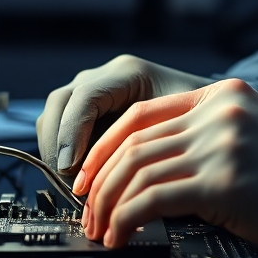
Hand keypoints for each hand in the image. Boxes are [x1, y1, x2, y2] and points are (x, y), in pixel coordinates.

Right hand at [36, 55, 208, 177]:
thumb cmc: (198, 115)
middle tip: (69, 180)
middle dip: (56, 143)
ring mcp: (91, 92)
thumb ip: (157, 144)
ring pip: (53, 116)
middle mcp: (104, 77)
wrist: (203, 107)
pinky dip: (62, 154)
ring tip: (74, 185)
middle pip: (60, 103)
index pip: (85, 96)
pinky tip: (80, 180)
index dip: (72, 131)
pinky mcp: (86, 111)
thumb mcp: (184, 123)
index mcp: (128, 73)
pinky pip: (60, 129)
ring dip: (55, 150)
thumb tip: (127, 181)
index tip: (71, 165)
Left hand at [74, 78, 257, 255]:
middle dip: (98, 180)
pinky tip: (123, 236)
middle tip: (87, 210)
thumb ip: (214, 135)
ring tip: (102, 230)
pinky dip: (127, 219)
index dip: (106, 147)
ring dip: (108, 204)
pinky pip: (153, 198)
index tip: (90, 174)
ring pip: (136, 169)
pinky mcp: (223, 180)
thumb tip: (162, 170)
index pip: (142, 114)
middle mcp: (218, 112)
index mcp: (223, 96)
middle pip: (132, 141)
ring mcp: (220, 143)